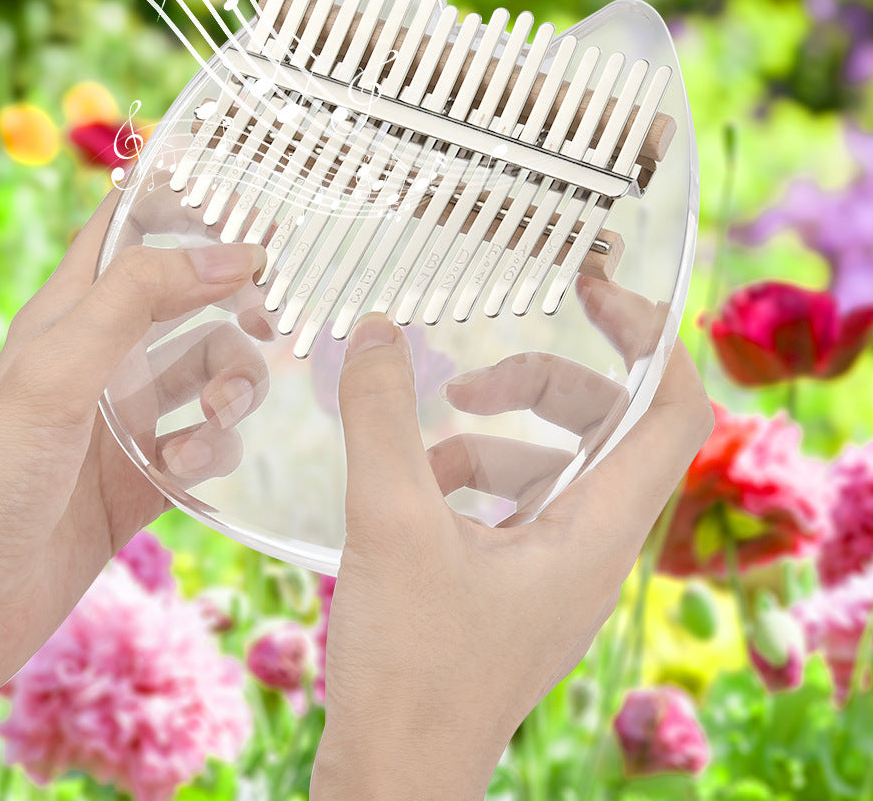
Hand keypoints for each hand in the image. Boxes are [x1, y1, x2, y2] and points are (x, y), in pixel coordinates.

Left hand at [0, 191, 267, 742]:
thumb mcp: (60, 370)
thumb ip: (139, 299)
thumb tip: (232, 254)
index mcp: (72, 315)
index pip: (129, 230)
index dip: (185, 209)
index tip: (249, 210)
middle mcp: (105, 360)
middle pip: (193, 305)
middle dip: (234, 310)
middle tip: (266, 322)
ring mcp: (129, 420)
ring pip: (212, 377)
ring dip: (233, 389)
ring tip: (218, 416)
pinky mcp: (148, 477)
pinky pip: (209, 444)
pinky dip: (214, 450)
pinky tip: (184, 469)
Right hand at [311, 278, 713, 800]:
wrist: (394, 778)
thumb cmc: (412, 669)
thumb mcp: (391, 524)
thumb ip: (383, 418)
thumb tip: (373, 332)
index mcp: (597, 531)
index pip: (673, 411)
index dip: (648, 338)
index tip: (592, 294)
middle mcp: (592, 548)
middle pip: (606, 427)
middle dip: (541, 386)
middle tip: (467, 378)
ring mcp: (555, 571)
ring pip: (551, 467)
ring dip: (490, 441)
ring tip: (422, 453)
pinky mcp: (515, 588)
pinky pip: (513, 507)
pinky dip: (467, 484)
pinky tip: (412, 497)